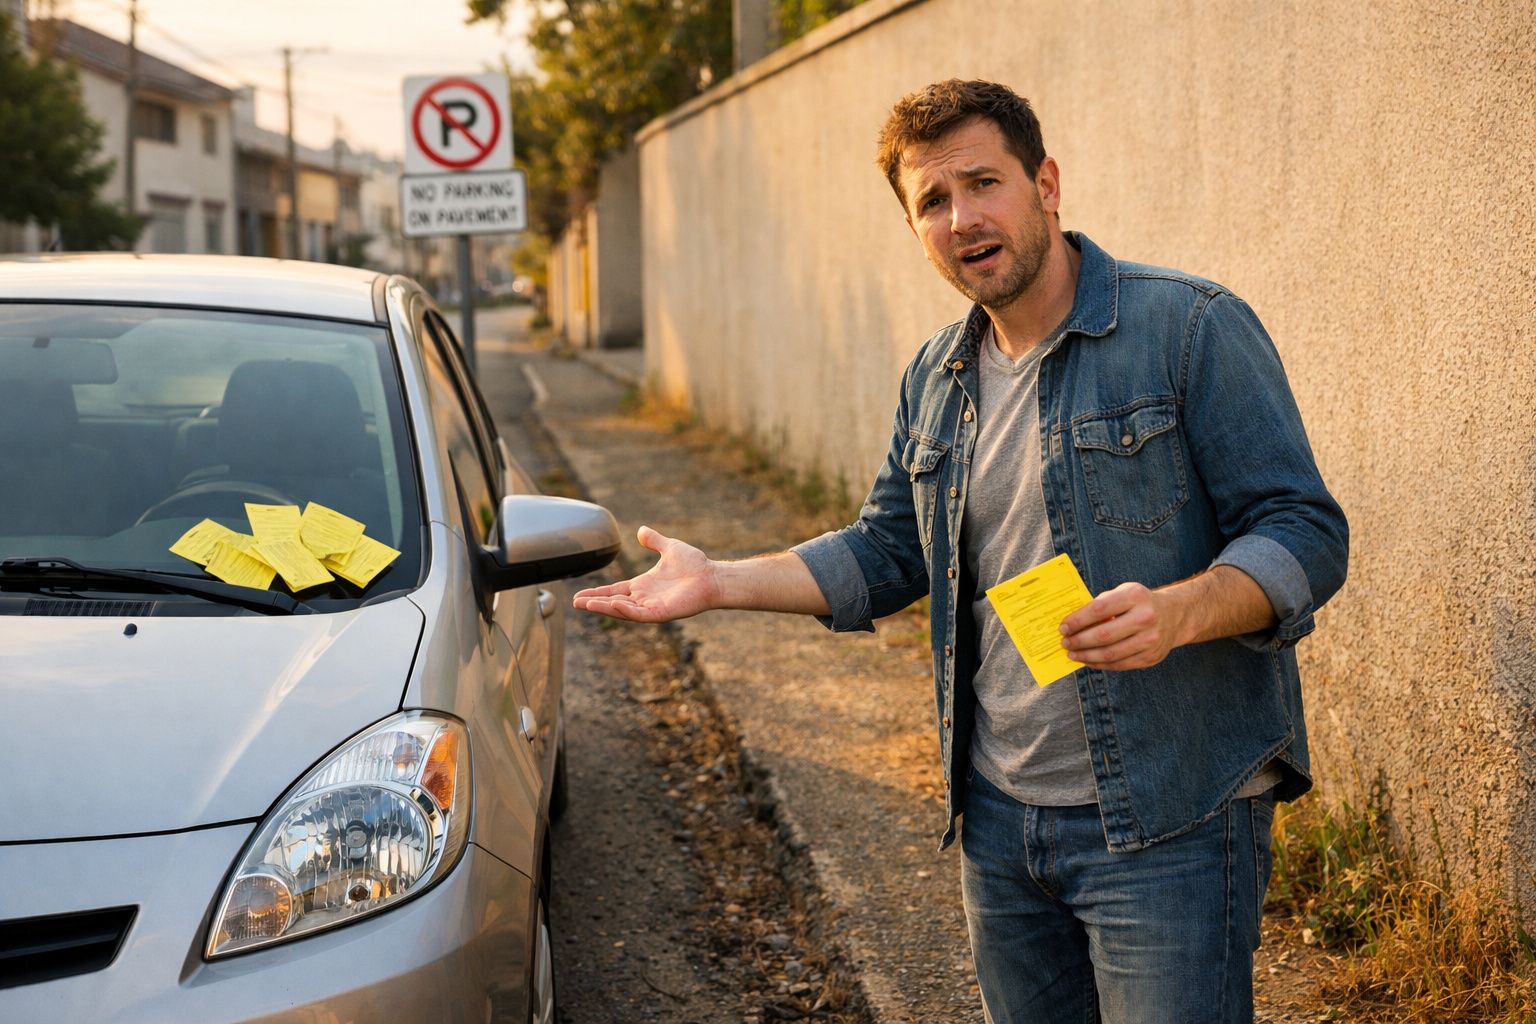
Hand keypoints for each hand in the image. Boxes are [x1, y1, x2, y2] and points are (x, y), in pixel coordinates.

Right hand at [571, 526, 719, 621]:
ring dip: (604, 608)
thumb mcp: (669, 548)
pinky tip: (614, 604)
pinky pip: (640, 614)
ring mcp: (652, 607)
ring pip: (622, 610)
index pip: (614, 591)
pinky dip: (626, 611)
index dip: (597, 593)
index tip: (579, 595)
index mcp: (643, 585)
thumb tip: (641, 531)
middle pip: (613, 602)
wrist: (712, 576)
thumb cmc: (695, 565)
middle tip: (575, 603)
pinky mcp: (661, 613)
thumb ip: (654, 541)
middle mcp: (644, 598)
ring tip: (585, 605)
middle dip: (594, 603)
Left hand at [1058, 581, 1185, 671]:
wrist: (1174, 615)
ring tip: (1073, 654)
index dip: (1078, 620)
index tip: (1063, 627)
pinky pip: (1120, 664)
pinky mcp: (1151, 657)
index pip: (1099, 610)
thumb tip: (1072, 624)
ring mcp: (1150, 640)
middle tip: (1065, 643)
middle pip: (1104, 635)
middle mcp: (1146, 618)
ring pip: (1111, 654)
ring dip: (1086, 656)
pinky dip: (1100, 664)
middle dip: (1079, 641)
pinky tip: (1088, 660)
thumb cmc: (1139, 602)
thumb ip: (1101, 604)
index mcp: (1135, 596)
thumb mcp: (1124, 592)